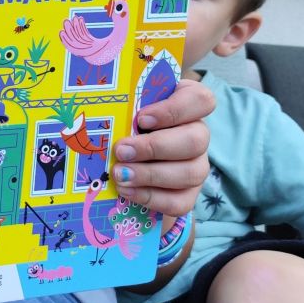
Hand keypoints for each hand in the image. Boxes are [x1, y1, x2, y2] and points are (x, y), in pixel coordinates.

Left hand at [112, 78, 212, 215]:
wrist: (127, 153)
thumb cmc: (126, 119)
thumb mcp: (126, 106)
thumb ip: (124, 103)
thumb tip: (102, 103)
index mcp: (187, 104)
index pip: (201, 100)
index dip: (174, 110)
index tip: (142, 118)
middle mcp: (198, 133)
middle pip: (196, 140)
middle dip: (155, 147)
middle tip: (121, 151)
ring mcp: (197, 165)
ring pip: (192, 173)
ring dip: (151, 175)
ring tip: (120, 174)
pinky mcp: (189, 193)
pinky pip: (182, 202)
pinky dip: (152, 198)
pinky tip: (127, 191)